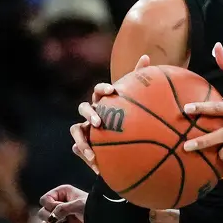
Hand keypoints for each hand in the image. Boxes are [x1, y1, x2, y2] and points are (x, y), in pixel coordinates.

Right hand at [38, 185, 87, 222]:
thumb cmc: (93, 209)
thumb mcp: (78, 204)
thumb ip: (62, 208)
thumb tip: (51, 218)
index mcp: (62, 194)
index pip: (44, 200)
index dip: (51, 205)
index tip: (62, 206)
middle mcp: (59, 206)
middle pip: (41, 213)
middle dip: (50, 218)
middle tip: (63, 219)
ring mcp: (60, 219)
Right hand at [71, 55, 150, 173]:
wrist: (122, 137)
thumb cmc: (128, 114)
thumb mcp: (136, 100)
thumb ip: (139, 79)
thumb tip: (146, 56)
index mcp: (103, 101)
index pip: (99, 90)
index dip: (103, 89)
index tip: (112, 91)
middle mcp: (91, 112)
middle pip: (83, 108)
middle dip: (89, 114)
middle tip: (99, 122)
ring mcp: (85, 128)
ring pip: (75, 130)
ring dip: (82, 140)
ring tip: (91, 151)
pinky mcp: (83, 143)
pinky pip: (80, 149)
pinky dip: (87, 156)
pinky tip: (97, 167)